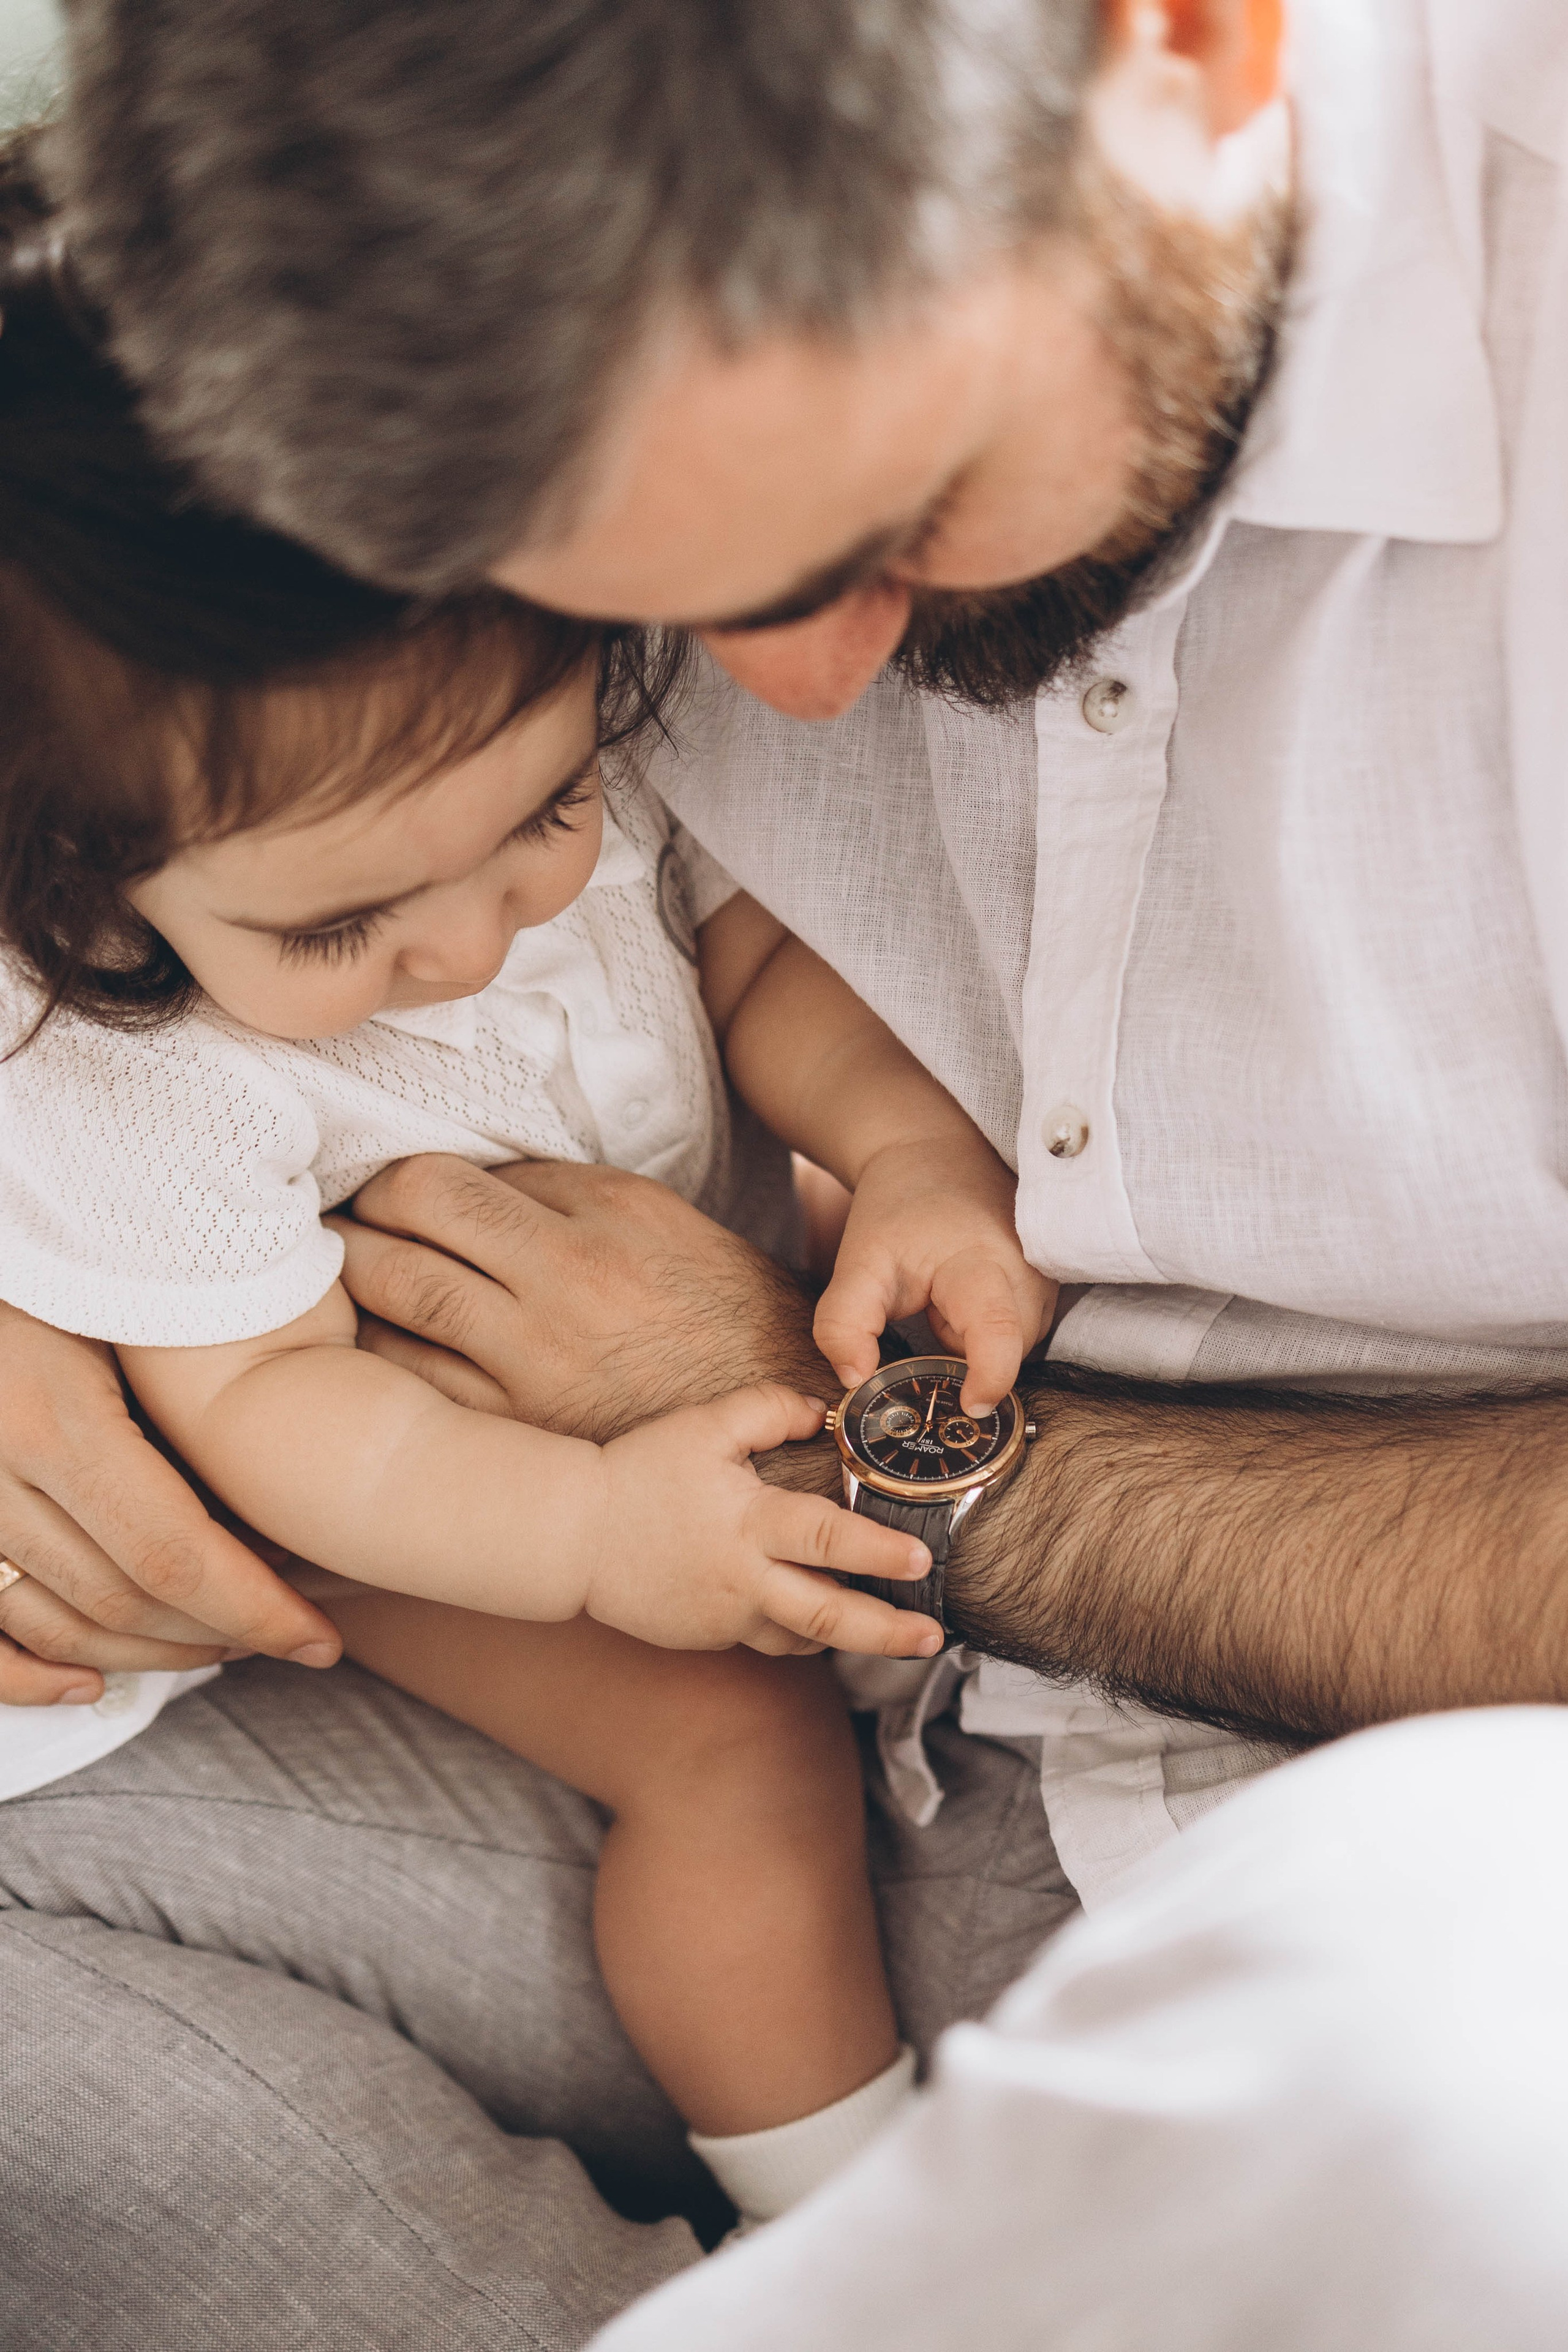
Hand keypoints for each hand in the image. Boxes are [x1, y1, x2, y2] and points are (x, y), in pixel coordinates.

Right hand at [0, 1302, 341, 1704]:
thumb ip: (191, 1400)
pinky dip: (31, 1678)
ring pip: (58, 1627)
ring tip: (223, 1643)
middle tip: (288, 1633)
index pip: (174, 1553)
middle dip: (219, 1633)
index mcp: (55, 1416)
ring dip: (150, 1655)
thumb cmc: (68, 1273)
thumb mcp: (130, 1314)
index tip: (318, 1640)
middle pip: (123, 1600)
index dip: (255, 1610)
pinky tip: (93, 1686)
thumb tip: (286, 1492)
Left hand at [337, 1155, 833, 1438]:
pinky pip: (412, 1380)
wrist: (788, 1437)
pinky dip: (372, 1359)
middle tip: (335, 1223)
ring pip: (396, 1292)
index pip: (462, 1170)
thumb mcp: (662, 1228)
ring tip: (328, 1280)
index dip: (399, 1178)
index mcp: (607, 1210)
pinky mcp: (522, 1427)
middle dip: (358, 1212)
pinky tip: (361, 1355)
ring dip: (347, 1277)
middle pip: (413, 1210)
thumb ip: (567, 1198)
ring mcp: (539, 1353)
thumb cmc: (722, 1325)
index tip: (382, 1195)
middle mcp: (568, 1271)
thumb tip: (469, 1187)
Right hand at [589, 1382, 941, 1657]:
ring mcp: (727, 1617)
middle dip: (887, 1633)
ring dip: (847, 1638)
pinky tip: (818, 1618)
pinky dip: (798, 1631)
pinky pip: (765, 1639)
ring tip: (890, 1636)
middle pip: (828, 1616)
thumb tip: (823, 1410)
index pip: (827, 1541)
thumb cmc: (638, 1473)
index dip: (879, 1551)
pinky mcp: (709, 1636)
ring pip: (802, 1639)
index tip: (921, 1559)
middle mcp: (745, 1581)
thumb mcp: (703, 1426)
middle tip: (932, 1639)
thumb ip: (767, 1410)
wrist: (571, 1536)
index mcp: (750, 1526)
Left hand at [814, 1134, 1055, 1413]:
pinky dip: (990, 1332)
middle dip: (967, 1360)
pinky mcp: (1048, 1284)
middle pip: (1009, 1353)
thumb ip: (843, 1326)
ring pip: (1016, 1347)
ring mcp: (1046, 1278)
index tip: (969, 1406)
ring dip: (976, 1344)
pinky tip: (963, 1302)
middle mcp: (1029, 1272)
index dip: (990, 1377)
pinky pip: (1021, 1333)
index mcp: (981, 1262)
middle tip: (925, 1323)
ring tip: (942, 1300)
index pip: (999, 1332)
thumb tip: (855, 1382)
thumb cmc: (896, 1210)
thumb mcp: (858, 1265)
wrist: (934, 1154)